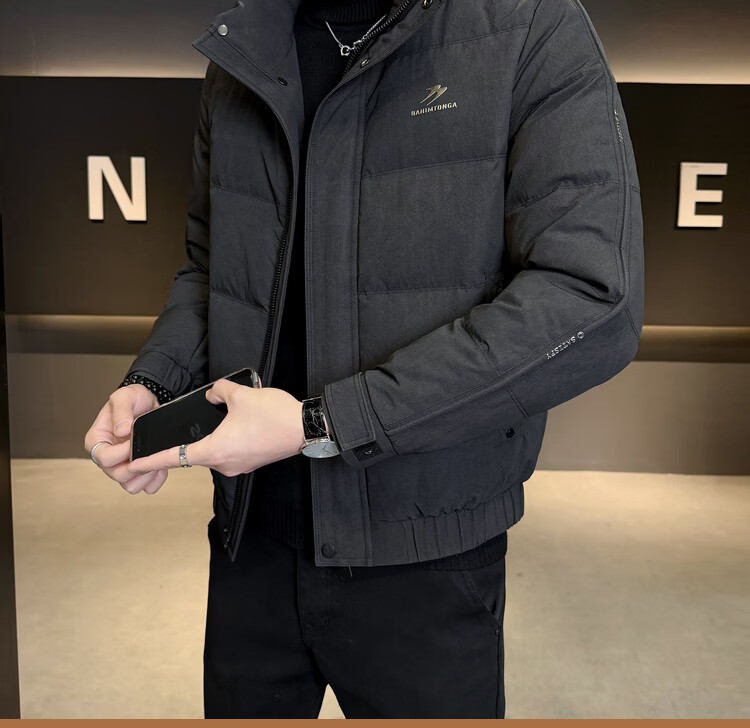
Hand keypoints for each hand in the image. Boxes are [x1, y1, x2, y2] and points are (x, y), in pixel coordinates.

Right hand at [84, 384, 168, 493]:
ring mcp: (122, 466)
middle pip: (117, 475)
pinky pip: (146, 486)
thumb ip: (121, 412)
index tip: (135, 441)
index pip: (104, 458)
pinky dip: (155, 480)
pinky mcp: (138, 471)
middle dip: (137, 467)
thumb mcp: (125, 397)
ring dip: (146, 476)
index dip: (122, 454)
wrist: (149, 402)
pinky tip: (163, 466)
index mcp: (97, 441)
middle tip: (152, 453)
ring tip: (157, 459)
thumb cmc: (133, 398)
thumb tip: (121, 431)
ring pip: (130, 486)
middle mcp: (107, 457)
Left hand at [129, 378, 305, 477]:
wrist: (305, 428)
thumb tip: (214, 394)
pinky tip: (238, 424)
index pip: (174, 458)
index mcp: (214, 450)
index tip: (133, 465)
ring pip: (214, 451)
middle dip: (188, 439)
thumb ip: (218, 391)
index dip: (150, 461)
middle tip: (189, 425)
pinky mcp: (250, 462)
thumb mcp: (240, 394)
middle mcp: (224, 463)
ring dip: (212, 437)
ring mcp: (238, 465)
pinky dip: (227, 440)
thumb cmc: (275, 416)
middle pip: (195, 453)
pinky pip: (230, 451)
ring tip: (226, 418)